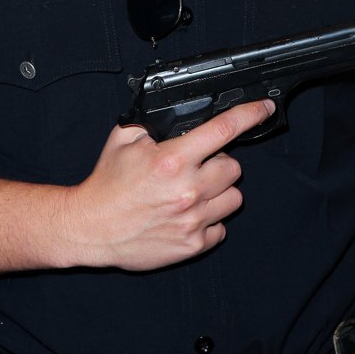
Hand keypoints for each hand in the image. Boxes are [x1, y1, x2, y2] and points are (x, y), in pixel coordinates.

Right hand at [60, 99, 274, 270]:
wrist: (91, 228)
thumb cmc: (107, 184)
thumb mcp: (124, 139)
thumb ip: (154, 121)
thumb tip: (178, 112)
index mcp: (173, 159)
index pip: (224, 129)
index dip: (250, 114)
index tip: (263, 108)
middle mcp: (188, 190)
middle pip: (234, 167)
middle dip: (218, 162)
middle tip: (196, 166)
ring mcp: (193, 220)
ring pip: (234, 198)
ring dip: (219, 191)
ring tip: (194, 192)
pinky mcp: (192, 245)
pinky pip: (221, 228)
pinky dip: (210, 220)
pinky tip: (189, 214)